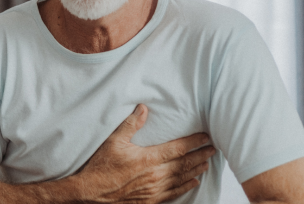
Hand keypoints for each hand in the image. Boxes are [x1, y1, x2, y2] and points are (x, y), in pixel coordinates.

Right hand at [72, 104, 215, 203]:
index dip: (194, 142)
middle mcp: (155, 175)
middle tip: (213, 149)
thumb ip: (131, 124)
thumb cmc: (100, 166)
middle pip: (184, 164)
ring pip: (182, 179)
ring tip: (206, 163)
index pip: (178, 148)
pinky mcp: (150, 200)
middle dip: (200, 155)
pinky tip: (193, 182)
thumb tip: (144, 109)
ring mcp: (154, 190)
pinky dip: (185, 187)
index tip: (206, 137)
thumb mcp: (113, 141)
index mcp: (148, 159)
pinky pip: (173, 193)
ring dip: (196, 170)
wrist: (90, 192)